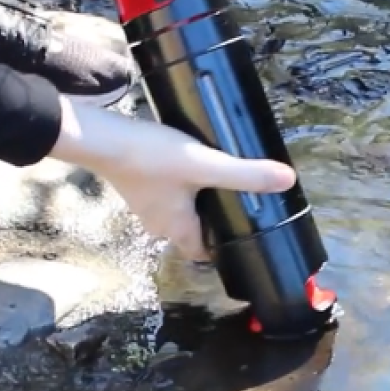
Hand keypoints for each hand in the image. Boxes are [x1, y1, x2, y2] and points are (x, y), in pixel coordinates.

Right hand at [50, 99, 294, 259]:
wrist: (101, 138)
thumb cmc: (152, 158)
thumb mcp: (205, 165)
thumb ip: (245, 174)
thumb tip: (288, 181)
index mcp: (179, 228)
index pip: (204, 252)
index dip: (223, 248)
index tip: (243, 234)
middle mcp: (159, 223)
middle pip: (192, 232)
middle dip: (212, 221)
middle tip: (236, 204)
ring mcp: (143, 204)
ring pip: (177, 212)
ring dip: (195, 202)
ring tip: (216, 182)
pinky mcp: (135, 184)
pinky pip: (163, 194)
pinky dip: (177, 187)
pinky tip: (186, 167)